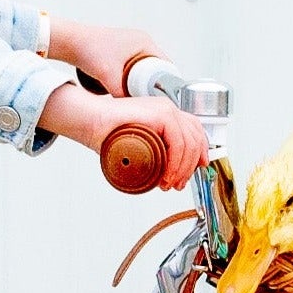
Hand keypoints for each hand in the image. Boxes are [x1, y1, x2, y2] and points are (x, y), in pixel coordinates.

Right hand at [36, 83, 209, 190]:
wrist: (91, 121)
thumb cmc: (108, 133)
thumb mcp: (137, 144)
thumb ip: (152, 152)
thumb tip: (162, 171)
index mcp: (166, 113)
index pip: (194, 131)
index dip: (200, 151)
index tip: (197, 168)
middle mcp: (169, 109)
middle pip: (195, 138)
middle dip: (191, 166)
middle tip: (179, 183)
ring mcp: (166, 110)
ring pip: (189, 143)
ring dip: (183, 168)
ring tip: (170, 183)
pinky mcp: (161, 114)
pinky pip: (179, 142)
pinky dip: (177, 162)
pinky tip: (168, 174)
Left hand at [44, 19, 164, 96]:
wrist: (69, 42)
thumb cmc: (87, 50)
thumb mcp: (108, 75)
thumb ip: (120, 94)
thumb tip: (130, 111)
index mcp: (144, 43)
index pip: (166, 66)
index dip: (167, 83)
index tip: (163, 99)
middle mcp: (141, 43)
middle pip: (156, 70)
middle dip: (153, 86)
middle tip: (149, 102)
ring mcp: (131, 48)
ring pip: (145, 72)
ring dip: (142, 84)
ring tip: (138, 98)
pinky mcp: (121, 54)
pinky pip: (134, 70)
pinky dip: (133, 80)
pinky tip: (127, 91)